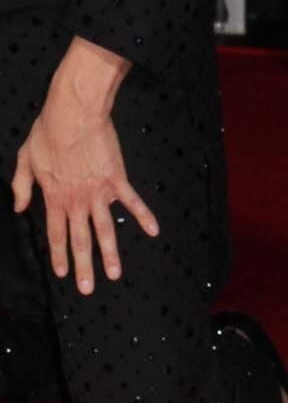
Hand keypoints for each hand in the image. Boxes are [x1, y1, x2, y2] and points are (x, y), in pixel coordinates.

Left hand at [12, 39, 159, 294]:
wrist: (73, 114)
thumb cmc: (47, 132)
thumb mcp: (25, 159)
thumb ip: (22, 187)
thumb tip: (20, 208)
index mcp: (54, 196)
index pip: (56, 233)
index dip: (58, 255)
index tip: (62, 274)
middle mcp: (76, 200)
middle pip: (80, 239)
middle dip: (84, 266)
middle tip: (88, 288)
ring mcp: (98, 192)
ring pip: (105, 229)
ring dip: (110, 253)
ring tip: (115, 274)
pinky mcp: (116, 179)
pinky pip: (132, 202)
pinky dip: (143, 217)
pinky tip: (153, 231)